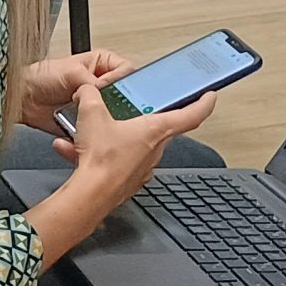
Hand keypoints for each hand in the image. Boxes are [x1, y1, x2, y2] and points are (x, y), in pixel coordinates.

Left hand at [20, 49, 132, 133]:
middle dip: (119, 104)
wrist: (25, 99)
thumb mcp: (70, 72)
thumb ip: (92, 80)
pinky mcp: (91, 122)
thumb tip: (106, 90)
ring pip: (116, 115)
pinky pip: (102, 129)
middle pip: (125, 96)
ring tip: (97, 121)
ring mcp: (97, 104)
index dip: (122, 81)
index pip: (127, 71)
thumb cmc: (42, 77)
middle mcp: (103, 83)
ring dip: (107, 119)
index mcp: (103, 64)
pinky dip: (97, 132)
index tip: (109, 89)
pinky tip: (90, 131)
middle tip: (110, 109)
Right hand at [58, 82, 216, 206]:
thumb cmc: (101, 160)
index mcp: (155, 130)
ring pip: (135, 144)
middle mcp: (154, 150)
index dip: (203, 103)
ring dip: (115, 135)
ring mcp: (143, 167)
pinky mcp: (129, 180)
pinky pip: (118, 160)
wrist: (91, 195)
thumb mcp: (92, 113)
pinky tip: (76, 150)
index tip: (209, 96)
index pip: (191, 115)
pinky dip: (100, 153)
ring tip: (88, 131)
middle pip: (160, 127)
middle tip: (134, 107)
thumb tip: (87, 91)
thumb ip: (90, 95)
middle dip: (145, 116)